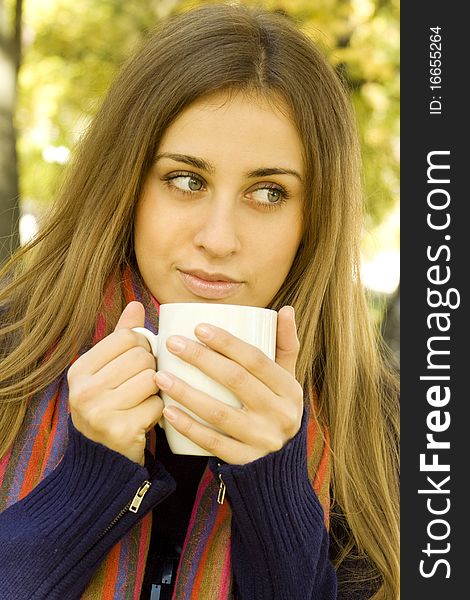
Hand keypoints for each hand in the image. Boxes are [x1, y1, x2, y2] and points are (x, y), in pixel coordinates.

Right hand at [68, 302, 163, 464]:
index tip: (139, 362)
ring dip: (156, 392)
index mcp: (79, 369)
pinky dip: (158, 412)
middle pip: (142, 357)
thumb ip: (121, 338)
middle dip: (151, 369)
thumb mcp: (108, 371)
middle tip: (143, 385)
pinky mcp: (121, 431)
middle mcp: (84, 390)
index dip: (143, 347)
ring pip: (153, 379)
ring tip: (142, 402)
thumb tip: (137, 305)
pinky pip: (158, 405)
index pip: (127, 337)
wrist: (103, 462)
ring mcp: (100, 412)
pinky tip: (145, 420)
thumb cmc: (110, 408)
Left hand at [155, 306, 303, 463]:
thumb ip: (286, 346)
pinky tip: (168, 412)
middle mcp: (280, 414)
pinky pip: (212, 443)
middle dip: (201, 359)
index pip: (256, 359)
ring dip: (187, 393)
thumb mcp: (288, 380)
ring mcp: (262, 440)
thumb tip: (286, 308)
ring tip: (160, 376)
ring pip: (219, 413)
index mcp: (289, 389)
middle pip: (236, 380)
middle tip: (172, 343)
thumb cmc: (277, 410)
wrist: (280, 466)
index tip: (198, 327)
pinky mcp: (244, 461)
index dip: (227, 342)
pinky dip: (189, 427)